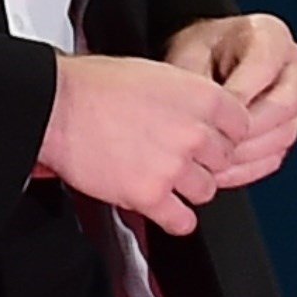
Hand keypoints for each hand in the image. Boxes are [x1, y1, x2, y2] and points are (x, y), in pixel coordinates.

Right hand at [36, 52, 253, 235]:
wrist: (56, 106)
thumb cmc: (94, 86)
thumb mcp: (157, 75)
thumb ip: (188, 99)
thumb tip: (200, 117)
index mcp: (202, 97)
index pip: (240, 127)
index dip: (220, 134)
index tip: (206, 138)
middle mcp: (194, 133)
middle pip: (223, 161)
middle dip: (202, 161)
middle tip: (176, 157)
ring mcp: (174, 167)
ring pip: (205, 192)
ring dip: (187, 189)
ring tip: (162, 178)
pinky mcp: (150, 196)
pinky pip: (182, 222)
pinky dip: (174, 219)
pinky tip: (162, 207)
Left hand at [164, 10, 296, 186]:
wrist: (203, 63)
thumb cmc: (197, 52)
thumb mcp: (189, 53)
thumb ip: (197, 80)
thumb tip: (199, 119)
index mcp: (272, 37)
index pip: (265, 68)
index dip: (237, 97)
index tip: (208, 116)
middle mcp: (292, 66)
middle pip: (285, 105)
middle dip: (245, 131)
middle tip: (210, 147)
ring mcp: (295, 98)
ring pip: (284, 134)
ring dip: (246, 155)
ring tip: (210, 166)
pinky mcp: (286, 128)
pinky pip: (276, 154)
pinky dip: (248, 169)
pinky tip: (219, 175)